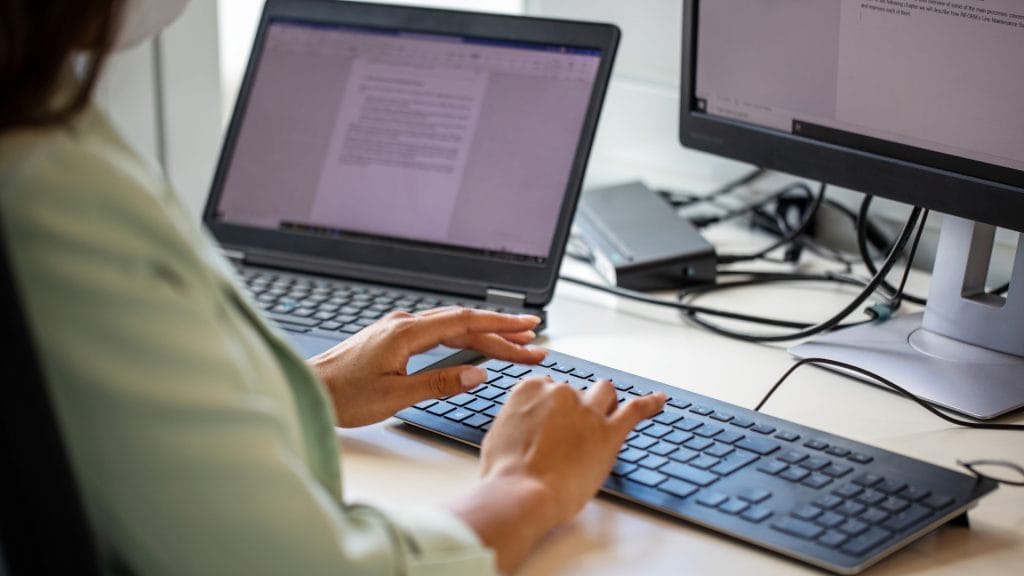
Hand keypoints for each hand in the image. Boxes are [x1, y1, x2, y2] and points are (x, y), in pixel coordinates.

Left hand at [309, 307, 544, 426]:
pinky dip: (462, 339)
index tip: (529, 328)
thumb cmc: (343, 394)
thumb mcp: (396, 395)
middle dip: (501, 333)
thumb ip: (440, 383)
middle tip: (534, 342)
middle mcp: (404, 323)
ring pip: (451, 328)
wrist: (309, 388)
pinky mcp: (392, 339)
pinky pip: (437, 333)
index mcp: (407, 332)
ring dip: (484, 336)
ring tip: (515, 345)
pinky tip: (474, 346)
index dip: (501, 325)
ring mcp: (397, 329)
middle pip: (464, 324)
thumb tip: (477, 373)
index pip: (465, 322)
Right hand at [449, 377, 665, 571]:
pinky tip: (660, 401)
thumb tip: (522, 427)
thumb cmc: (505, 473)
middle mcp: (560, 393)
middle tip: (571, 432)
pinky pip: (636, 409)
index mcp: (530, 390)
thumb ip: (516, 422)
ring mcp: (587, 411)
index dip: (550, 406)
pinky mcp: (609, 432)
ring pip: (605, 392)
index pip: (546, 386)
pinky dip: (650, 403)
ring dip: (605, 402)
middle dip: (575, 407)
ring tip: (607, 415)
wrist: (521, 493)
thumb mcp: (498, 436)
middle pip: (576, 391)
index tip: (550, 420)